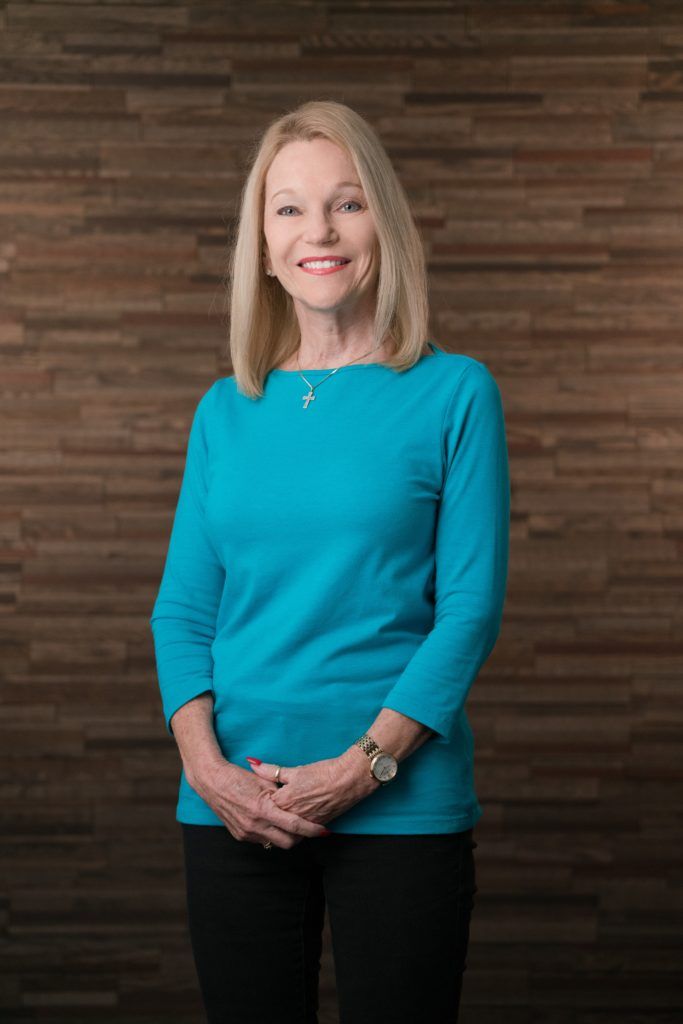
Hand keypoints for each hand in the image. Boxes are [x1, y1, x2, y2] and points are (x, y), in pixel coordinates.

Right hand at [189, 758, 330, 849]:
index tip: (324, 830)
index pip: (294, 825)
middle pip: (288, 842)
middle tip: (308, 828)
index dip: (312, 829)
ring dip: (285, 836)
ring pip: (275, 843)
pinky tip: (273, 823)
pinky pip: (262, 840)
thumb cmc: (238, 777)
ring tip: (291, 824)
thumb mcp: (263, 782)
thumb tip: (298, 800)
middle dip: (301, 838)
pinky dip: (270, 834)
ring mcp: (246, 832)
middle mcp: (255, 825)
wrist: (212, 782)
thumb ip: (281, 793)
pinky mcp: (239, 835)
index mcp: (263, 809)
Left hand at [246, 748, 379, 827]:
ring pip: (287, 834)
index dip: (259, 803)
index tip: (254, 799)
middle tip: (261, 817)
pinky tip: (293, 823)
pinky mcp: (317, 825)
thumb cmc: (323, 772)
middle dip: (267, 822)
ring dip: (281, 830)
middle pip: (273, 825)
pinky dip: (296, 830)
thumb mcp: (295, 770)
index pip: (264, 808)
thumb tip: (252, 763)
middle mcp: (293, 816)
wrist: (349, 780)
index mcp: (284, 801)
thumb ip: (271, 770)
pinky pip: (301, 834)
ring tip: (276, 823)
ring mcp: (305, 823)